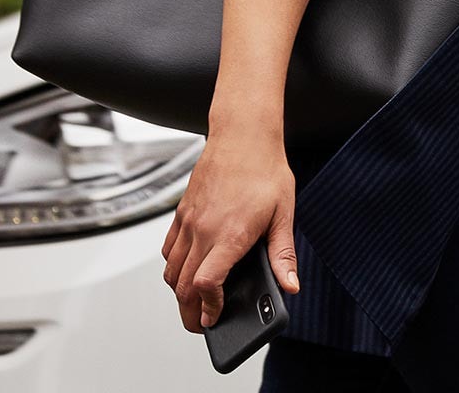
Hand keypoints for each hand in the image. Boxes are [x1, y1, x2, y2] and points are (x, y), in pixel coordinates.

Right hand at [161, 124, 300, 332]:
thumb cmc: (265, 170)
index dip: (208, 308)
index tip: (215, 319)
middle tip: (202, 324)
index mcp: (230, 234)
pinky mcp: (181, 213)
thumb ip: (283, 254)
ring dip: (180, 293)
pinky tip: (188, 271)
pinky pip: (168, 250)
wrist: (243, 135)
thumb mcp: (284, 214)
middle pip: (183, 287)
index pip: (206, 284)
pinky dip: (174, 268)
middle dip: (190, 312)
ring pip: (171, 271)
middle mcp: (203, 230)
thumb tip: (290, 285)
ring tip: (195, 303)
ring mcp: (188, 222)